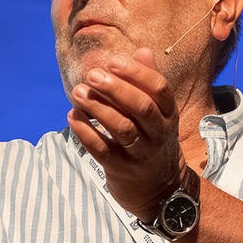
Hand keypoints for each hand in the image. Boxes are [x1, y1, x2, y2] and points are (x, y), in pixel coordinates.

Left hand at [67, 47, 187, 221]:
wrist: (160, 191)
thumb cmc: (152, 141)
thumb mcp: (159, 114)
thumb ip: (148, 83)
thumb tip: (142, 51)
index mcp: (169, 115)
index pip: (159, 89)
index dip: (137, 73)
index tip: (113, 60)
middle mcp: (159, 134)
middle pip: (141, 107)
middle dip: (115, 89)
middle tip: (92, 74)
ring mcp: (141, 154)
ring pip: (122, 128)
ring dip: (98, 108)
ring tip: (78, 92)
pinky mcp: (122, 170)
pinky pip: (103, 150)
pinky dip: (86, 132)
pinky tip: (73, 116)